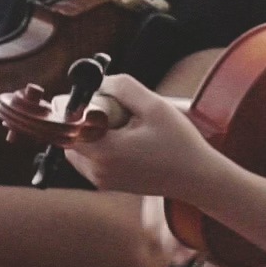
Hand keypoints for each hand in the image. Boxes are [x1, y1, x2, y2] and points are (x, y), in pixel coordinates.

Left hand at [62, 75, 225, 201]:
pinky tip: (126, 138)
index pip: (68, 128)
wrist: (197, 178)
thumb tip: (101, 81)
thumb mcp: (154, 106)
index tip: (86, 96)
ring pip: (79, 150)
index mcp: (106, 152)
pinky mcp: (109, 185)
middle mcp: (98, 171)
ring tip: (122, 125)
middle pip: (71, 138)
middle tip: (111, 108)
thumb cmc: (180, 144)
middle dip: (84, 119)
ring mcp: (102, 181)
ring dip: (91, 133)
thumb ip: (123, 87)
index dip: (71, 109)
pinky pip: (90, 160)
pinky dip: (98, 146)